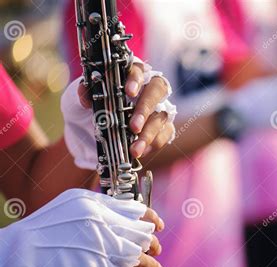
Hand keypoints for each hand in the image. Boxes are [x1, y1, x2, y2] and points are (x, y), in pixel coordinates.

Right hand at [0, 189, 164, 266]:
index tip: (157, 226)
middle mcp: (101, 223)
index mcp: (94, 205)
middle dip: (151, 243)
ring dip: (151, 265)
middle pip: (139, 234)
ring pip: (136, 256)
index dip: (150, 219)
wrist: (14, 255)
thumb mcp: (70, 206)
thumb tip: (123, 215)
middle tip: (156, 249)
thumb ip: (97, 208)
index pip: (134, 210)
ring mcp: (99, 247)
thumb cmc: (40, 231)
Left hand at [61, 59, 176, 169]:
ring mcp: (157, 109)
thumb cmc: (84, 110)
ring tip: (135, 149)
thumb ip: (81, 94)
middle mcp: (148, 89)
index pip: (138, 70)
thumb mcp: (75, 100)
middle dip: (146, 109)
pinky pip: (165, 134)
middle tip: (133, 126)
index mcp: (129, 75)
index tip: (128, 92)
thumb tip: (85, 95)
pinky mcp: (161, 128)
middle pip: (158, 90)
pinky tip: (140, 151)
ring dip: (149, 133)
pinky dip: (153, 143)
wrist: (86, 135)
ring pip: (162, 116)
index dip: (136, 79)